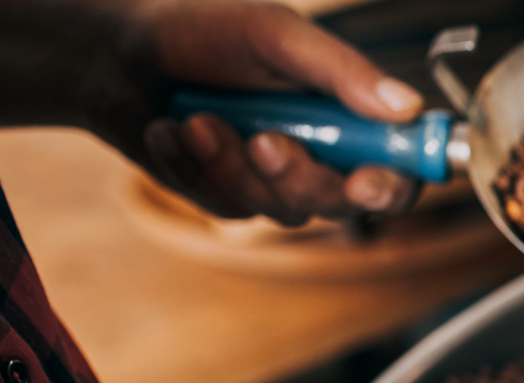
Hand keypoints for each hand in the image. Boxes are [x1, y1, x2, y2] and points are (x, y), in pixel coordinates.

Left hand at [106, 0, 423, 224]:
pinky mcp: (231, 198)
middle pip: (345, 202)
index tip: (364, 180)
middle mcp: (324, 154)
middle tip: (264, 140)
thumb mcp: (276, 35)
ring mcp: (277, 182)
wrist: (116, 54)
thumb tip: (407, 106)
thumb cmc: (203, 32)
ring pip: (284, 210)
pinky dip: (195, 168)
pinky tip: (169, 131)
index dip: (394, 183)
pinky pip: (229, 208)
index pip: (401, 167)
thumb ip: (343, 71)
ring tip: (196, 119)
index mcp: (351, 114)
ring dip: (234, 166)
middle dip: (300, 177)